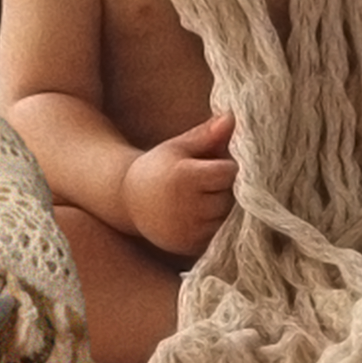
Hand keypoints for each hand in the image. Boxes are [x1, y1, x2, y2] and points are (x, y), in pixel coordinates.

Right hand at [122, 112, 236, 256]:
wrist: (129, 201)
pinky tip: (200, 215)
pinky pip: (219, 234)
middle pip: (231, 196)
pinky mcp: (191, 246)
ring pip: (228, 217)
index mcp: (185, 176)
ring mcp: (189, 230)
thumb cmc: (159, 168)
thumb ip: (207, 134)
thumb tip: (232, 116)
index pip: (229, 172)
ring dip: (223, 208)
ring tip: (203, 198)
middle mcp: (188, 206)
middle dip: (226, 189)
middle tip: (208, 183)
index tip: (213, 164)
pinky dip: (216, 225)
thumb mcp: (178, 147)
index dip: (226, 167)